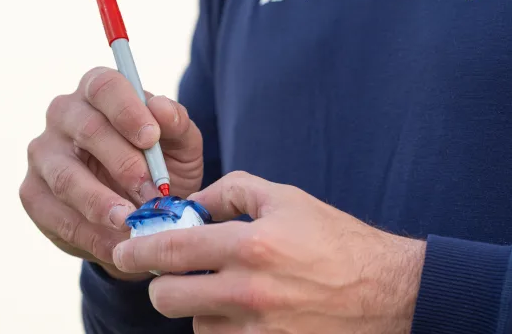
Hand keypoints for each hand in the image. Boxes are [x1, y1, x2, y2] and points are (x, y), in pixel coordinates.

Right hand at [20, 67, 203, 279]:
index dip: (127, 111)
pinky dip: (89, 233)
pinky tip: (115, 245)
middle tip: (152, 193)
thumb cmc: (161, 164)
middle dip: (123, 164)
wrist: (141, 210)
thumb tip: (161, 109)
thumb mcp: (181, 145)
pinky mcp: (32, 193)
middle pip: (87, 130)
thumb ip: (176, 125)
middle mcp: (64, 113)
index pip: (105, 86)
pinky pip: (56, 215)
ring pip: (66, 177)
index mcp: (99, 91)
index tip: (151, 138)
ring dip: (101, 203)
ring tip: (130, 222)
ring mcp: (43, 153)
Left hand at [112, 172, 425, 332]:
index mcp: (251, 245)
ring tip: (232, 290)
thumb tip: (192, 205)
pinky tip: (248, 312)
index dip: (138, 250)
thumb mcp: (286, 199)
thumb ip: (233, 191)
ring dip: (201, 308)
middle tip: (177, 272)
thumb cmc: (336, 240)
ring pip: (195, 324)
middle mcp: (248, 292)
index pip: (171, 250)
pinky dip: (225, 329)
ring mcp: (257, 331)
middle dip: (163, 283)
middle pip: (167, 297)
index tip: (124, 249)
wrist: (387, 292)